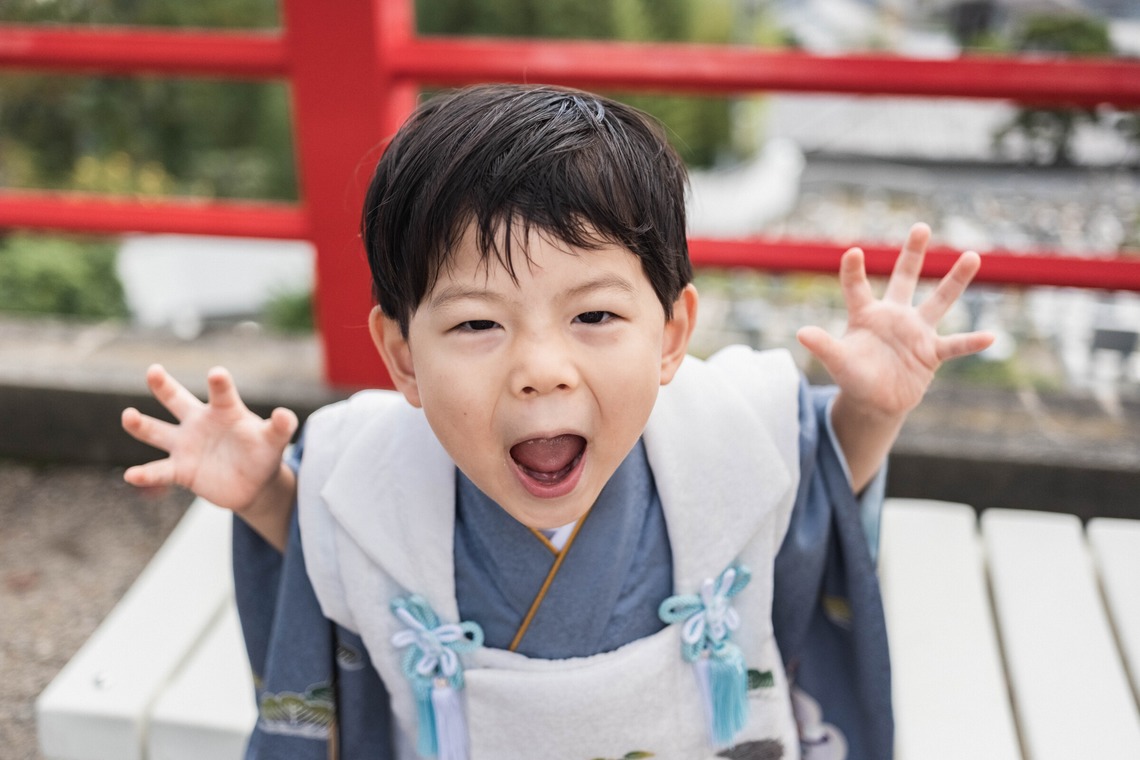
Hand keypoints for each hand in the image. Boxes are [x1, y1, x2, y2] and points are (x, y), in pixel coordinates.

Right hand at [121, 364, 297, 515]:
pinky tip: (131, 476)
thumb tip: (285, 415)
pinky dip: (145, 474)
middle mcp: (199, 422)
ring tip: (127, 416)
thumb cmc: (262, 452)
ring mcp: (186, 445)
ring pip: (157, 432)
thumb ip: (280, 427)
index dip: (220, 384)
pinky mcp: (181, 470)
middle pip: (177, 400)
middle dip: (164, 386)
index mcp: (224, 410)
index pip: (221, 393)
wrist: (253, 482)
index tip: (217, 374)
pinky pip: (159, 471)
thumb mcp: (274, 440)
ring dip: (141, 425)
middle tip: (154, 370)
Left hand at [796, 222, 993, 419]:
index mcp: (866, 315)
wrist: (876, 401)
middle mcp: (894, 316)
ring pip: (939, 300)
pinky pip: (955, 345)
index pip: (857, 287)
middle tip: (920, 226)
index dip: (853, 271)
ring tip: (972, 256)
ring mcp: (916, 332)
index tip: (852, 252)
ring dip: (954, 280)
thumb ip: (823, 346)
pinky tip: (991, 336)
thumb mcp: (838, 361)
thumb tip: (801, 333)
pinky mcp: (931, 353)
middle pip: (904, 278)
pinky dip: (971, 342)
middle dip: (912, 253)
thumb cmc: (853, 375)